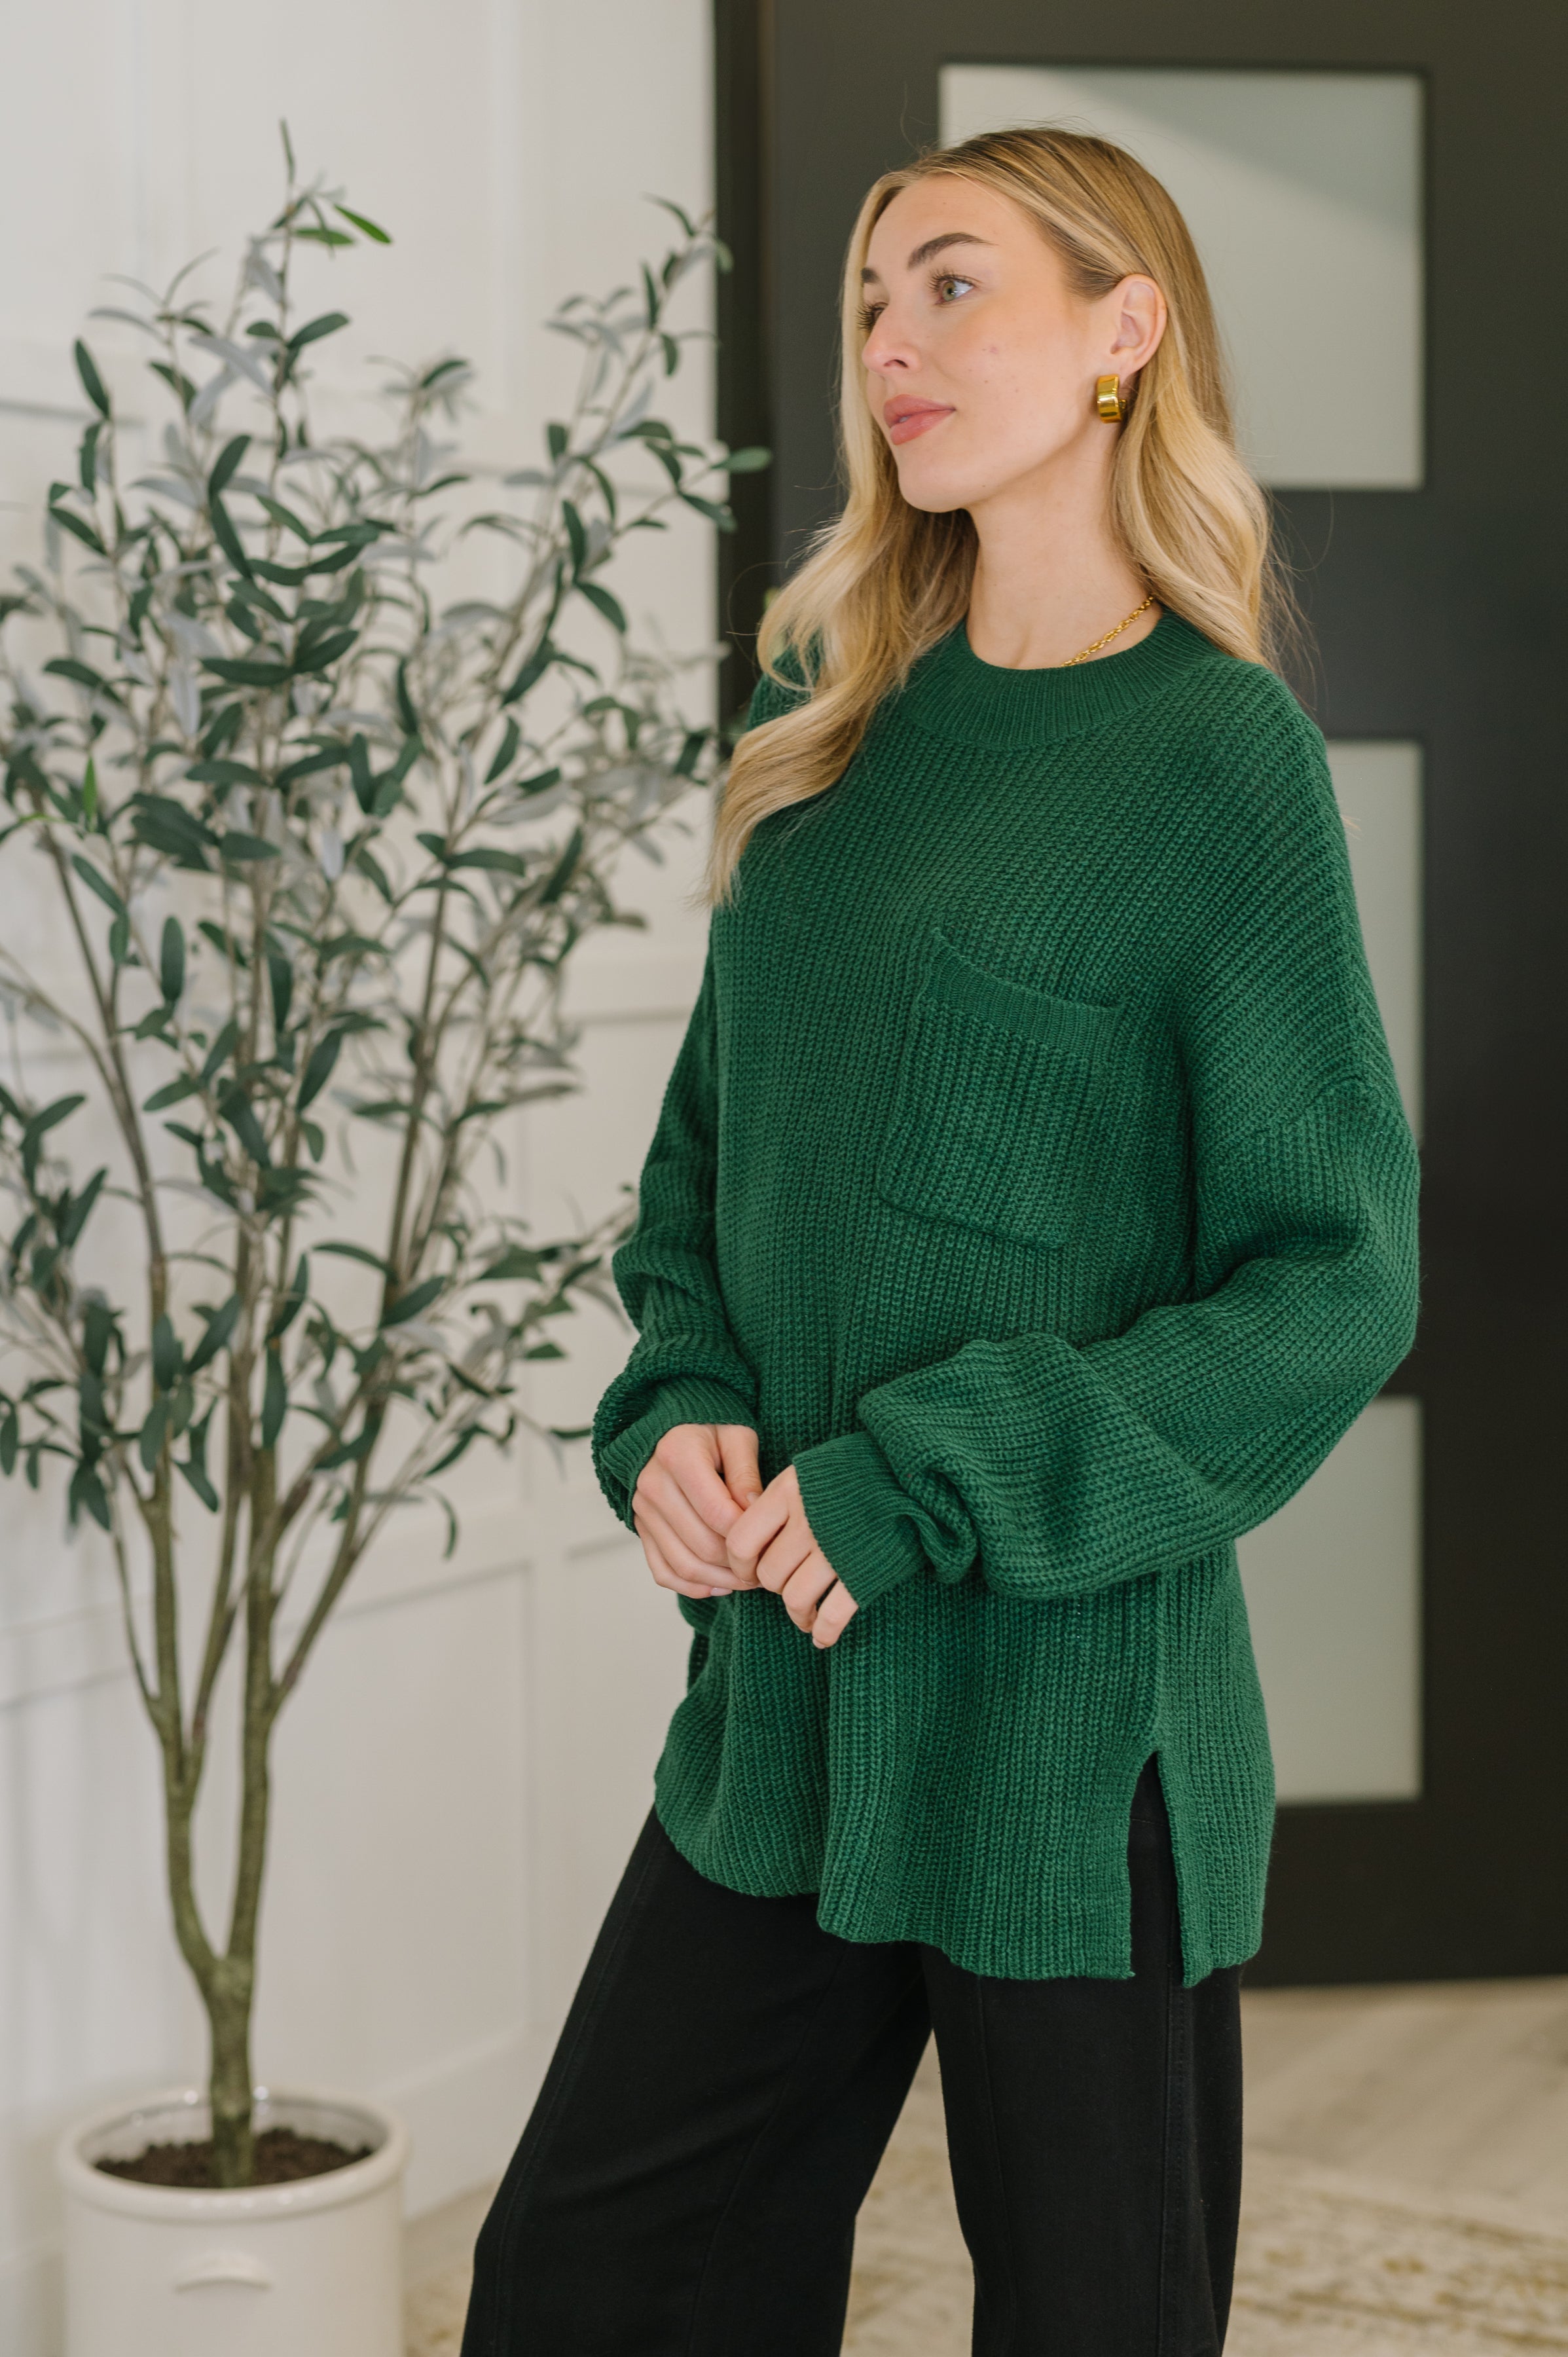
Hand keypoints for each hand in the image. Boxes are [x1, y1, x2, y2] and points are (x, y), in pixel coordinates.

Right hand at [633, 1423, 762, 1601]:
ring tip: (749, 1580)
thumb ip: (746, 1475)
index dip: (748, 1535)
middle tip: (767, 1567)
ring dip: (720, 1581)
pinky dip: (691, 1586)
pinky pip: (663, 1571)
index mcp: (677, 1456)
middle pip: (701, 1545)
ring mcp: (642, 1510)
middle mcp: (652, 1485)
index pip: (718, 1513)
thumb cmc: (711, 1429)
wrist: (672, 1427)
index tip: (773, 1541)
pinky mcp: (641, 1528)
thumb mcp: (738, 1437)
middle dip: (739, 1565)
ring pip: (683, 1565)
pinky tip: (720, 1585)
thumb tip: (755, 1513)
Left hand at [726, 1465, 859, 1648]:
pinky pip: (832, 1615)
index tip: (751, 1571)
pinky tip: (822, 1638)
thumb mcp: (810, 1472)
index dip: (740, 1566)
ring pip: (795, 1599)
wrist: (915, 1475)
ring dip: (798, 1614)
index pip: (741, 1542)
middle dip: (775, 1586)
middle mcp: (807, 1520)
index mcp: (788, 1491)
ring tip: (805, 1616)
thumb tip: (748, 1542)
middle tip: (788, 1584)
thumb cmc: (857, 1472)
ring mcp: (836, 1549)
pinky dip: (824, 1632)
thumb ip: (778, 1501)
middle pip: (769, 1575)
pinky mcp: (864, 1572)